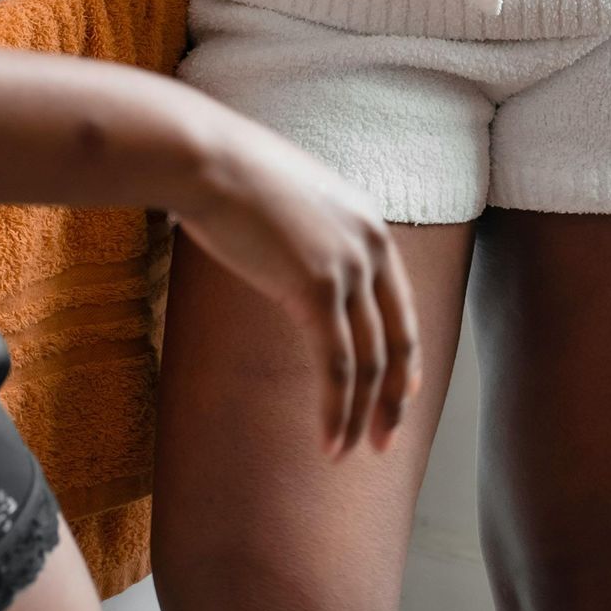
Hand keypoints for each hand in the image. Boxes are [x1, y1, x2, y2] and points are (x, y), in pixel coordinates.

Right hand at [181, 108, 421, 454]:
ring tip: (348, 451)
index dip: (403, 355)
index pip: (401, 304)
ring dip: (361, 416)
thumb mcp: (293, 204)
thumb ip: (312, 237)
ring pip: (368, 362)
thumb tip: (301, 266)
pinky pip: (337, 367)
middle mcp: (370, 245)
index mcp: (368, 224)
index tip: (403, 393)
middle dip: (393, 397)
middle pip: (396, 339)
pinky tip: (329, 443)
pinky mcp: (318, 288)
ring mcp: (348, 267)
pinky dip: (336, 412)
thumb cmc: (232, 176)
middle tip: (383, 439)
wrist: (207, 159)